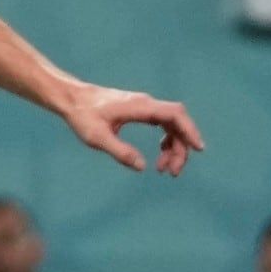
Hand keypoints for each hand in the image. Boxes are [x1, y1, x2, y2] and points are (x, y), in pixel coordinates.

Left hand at [58, 78, 201, 175]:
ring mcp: (144, 106)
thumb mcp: (97, 137)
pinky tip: (160, 155)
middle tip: (172, 173)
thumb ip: (120, 151)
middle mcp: (146, 104)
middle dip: (180, 148)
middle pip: (177, 123)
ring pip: (171, 125)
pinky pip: (163, 125)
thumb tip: (143, 167)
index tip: (198, 148)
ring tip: (164, 169)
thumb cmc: (82, 115)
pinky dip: (166, 140)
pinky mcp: (140, 111)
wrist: (72, 98)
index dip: (189, 130)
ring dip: (174, 147)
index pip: (174, 114)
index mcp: (140, 106)